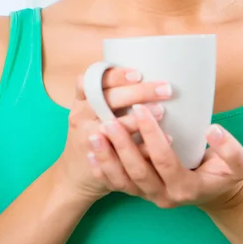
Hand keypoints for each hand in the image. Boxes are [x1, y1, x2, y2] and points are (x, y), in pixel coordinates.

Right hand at [56, 69, 173, 204]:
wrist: (76, 173)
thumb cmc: (94, 131)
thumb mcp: (94, 109)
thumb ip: (114, 94)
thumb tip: (155, 70)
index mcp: (82, 100)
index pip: (93, 80)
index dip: (114, 75)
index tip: (138, 73)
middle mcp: (81, 117)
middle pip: (106, 100)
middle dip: (137, 93)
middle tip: (164, 89)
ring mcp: (87, 139)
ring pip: (112, 126)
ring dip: (138, 119)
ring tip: (162, 112)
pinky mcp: (99, 160)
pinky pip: (123, 153)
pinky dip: (145, 146)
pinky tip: (165, 138)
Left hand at [86, 104, 242, 209]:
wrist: (218, 191)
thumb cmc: (228, 173)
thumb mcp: (242, 163)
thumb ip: (231, 149)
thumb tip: (213, 130)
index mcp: (187, 187)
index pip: (164, 160)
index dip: (152, 135)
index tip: (142, 108)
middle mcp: (165, 195)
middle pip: (138, 172)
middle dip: (121, 146)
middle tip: (108, 121)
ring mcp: (150, 196)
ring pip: (123, 182)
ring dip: (106, 158)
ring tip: (93, 135)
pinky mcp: (141, 192)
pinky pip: (118, 184)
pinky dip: (103, 169)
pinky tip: (89, 152)